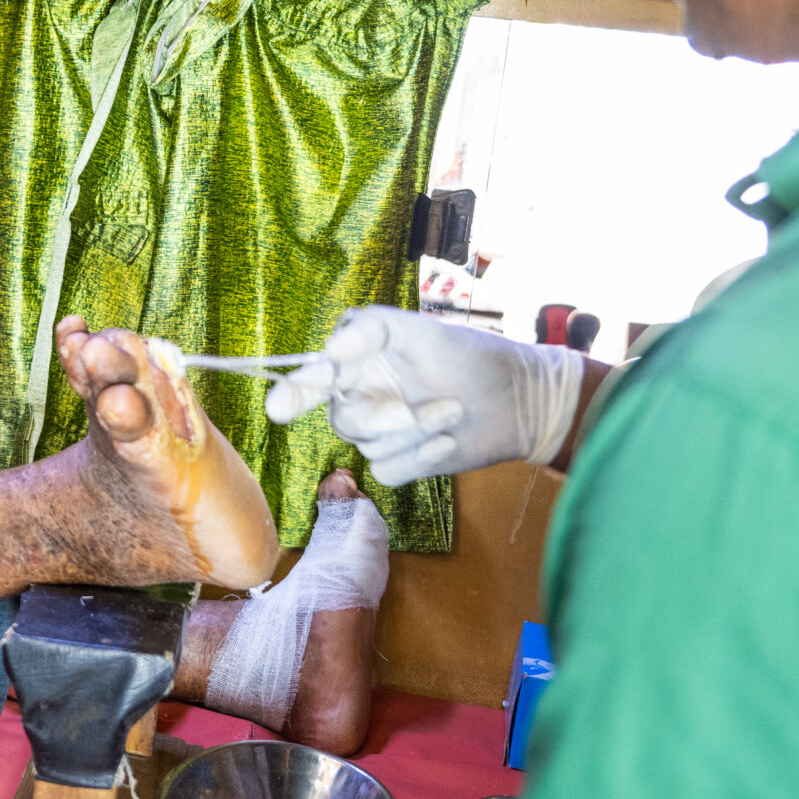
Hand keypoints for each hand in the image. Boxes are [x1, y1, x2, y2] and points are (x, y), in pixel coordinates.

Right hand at [265, 305, 582, 482]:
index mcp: (359, 361)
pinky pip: (388, 470)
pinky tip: (448, 441)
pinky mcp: (400, 462)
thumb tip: (331, 349)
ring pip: (369, 447)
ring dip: (415, 434)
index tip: (279, 408)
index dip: (292, 393)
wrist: (519, 398)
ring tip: (453, 410)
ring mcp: (381, 432)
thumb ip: (373, 328)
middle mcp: (362, 395)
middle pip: (343, 418)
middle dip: (383, 416)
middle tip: (423, 408)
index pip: (312, 378)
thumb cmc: (471, 356)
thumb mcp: (422, 330)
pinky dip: (420, 458)